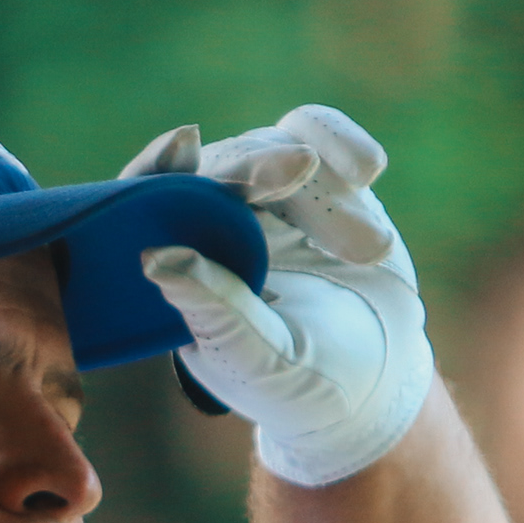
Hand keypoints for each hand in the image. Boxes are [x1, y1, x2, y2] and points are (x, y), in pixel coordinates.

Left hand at [124, 105, 435, 488]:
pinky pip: (320, 136)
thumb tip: (152, 257)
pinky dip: (342, 143)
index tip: (185, 146)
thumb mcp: (260, 360)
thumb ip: (215, 309)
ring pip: (274, 146)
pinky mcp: (320, 182)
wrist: (374, 383)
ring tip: (369, 250)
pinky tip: (368, 170)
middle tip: (300, 167)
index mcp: (182, 264)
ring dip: (320, 183)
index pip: (149, 201)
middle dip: (255, 162)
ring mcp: (269, 197)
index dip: (158, 168)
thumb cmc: (300, 385)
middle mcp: (216, 222)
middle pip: (218, 165)